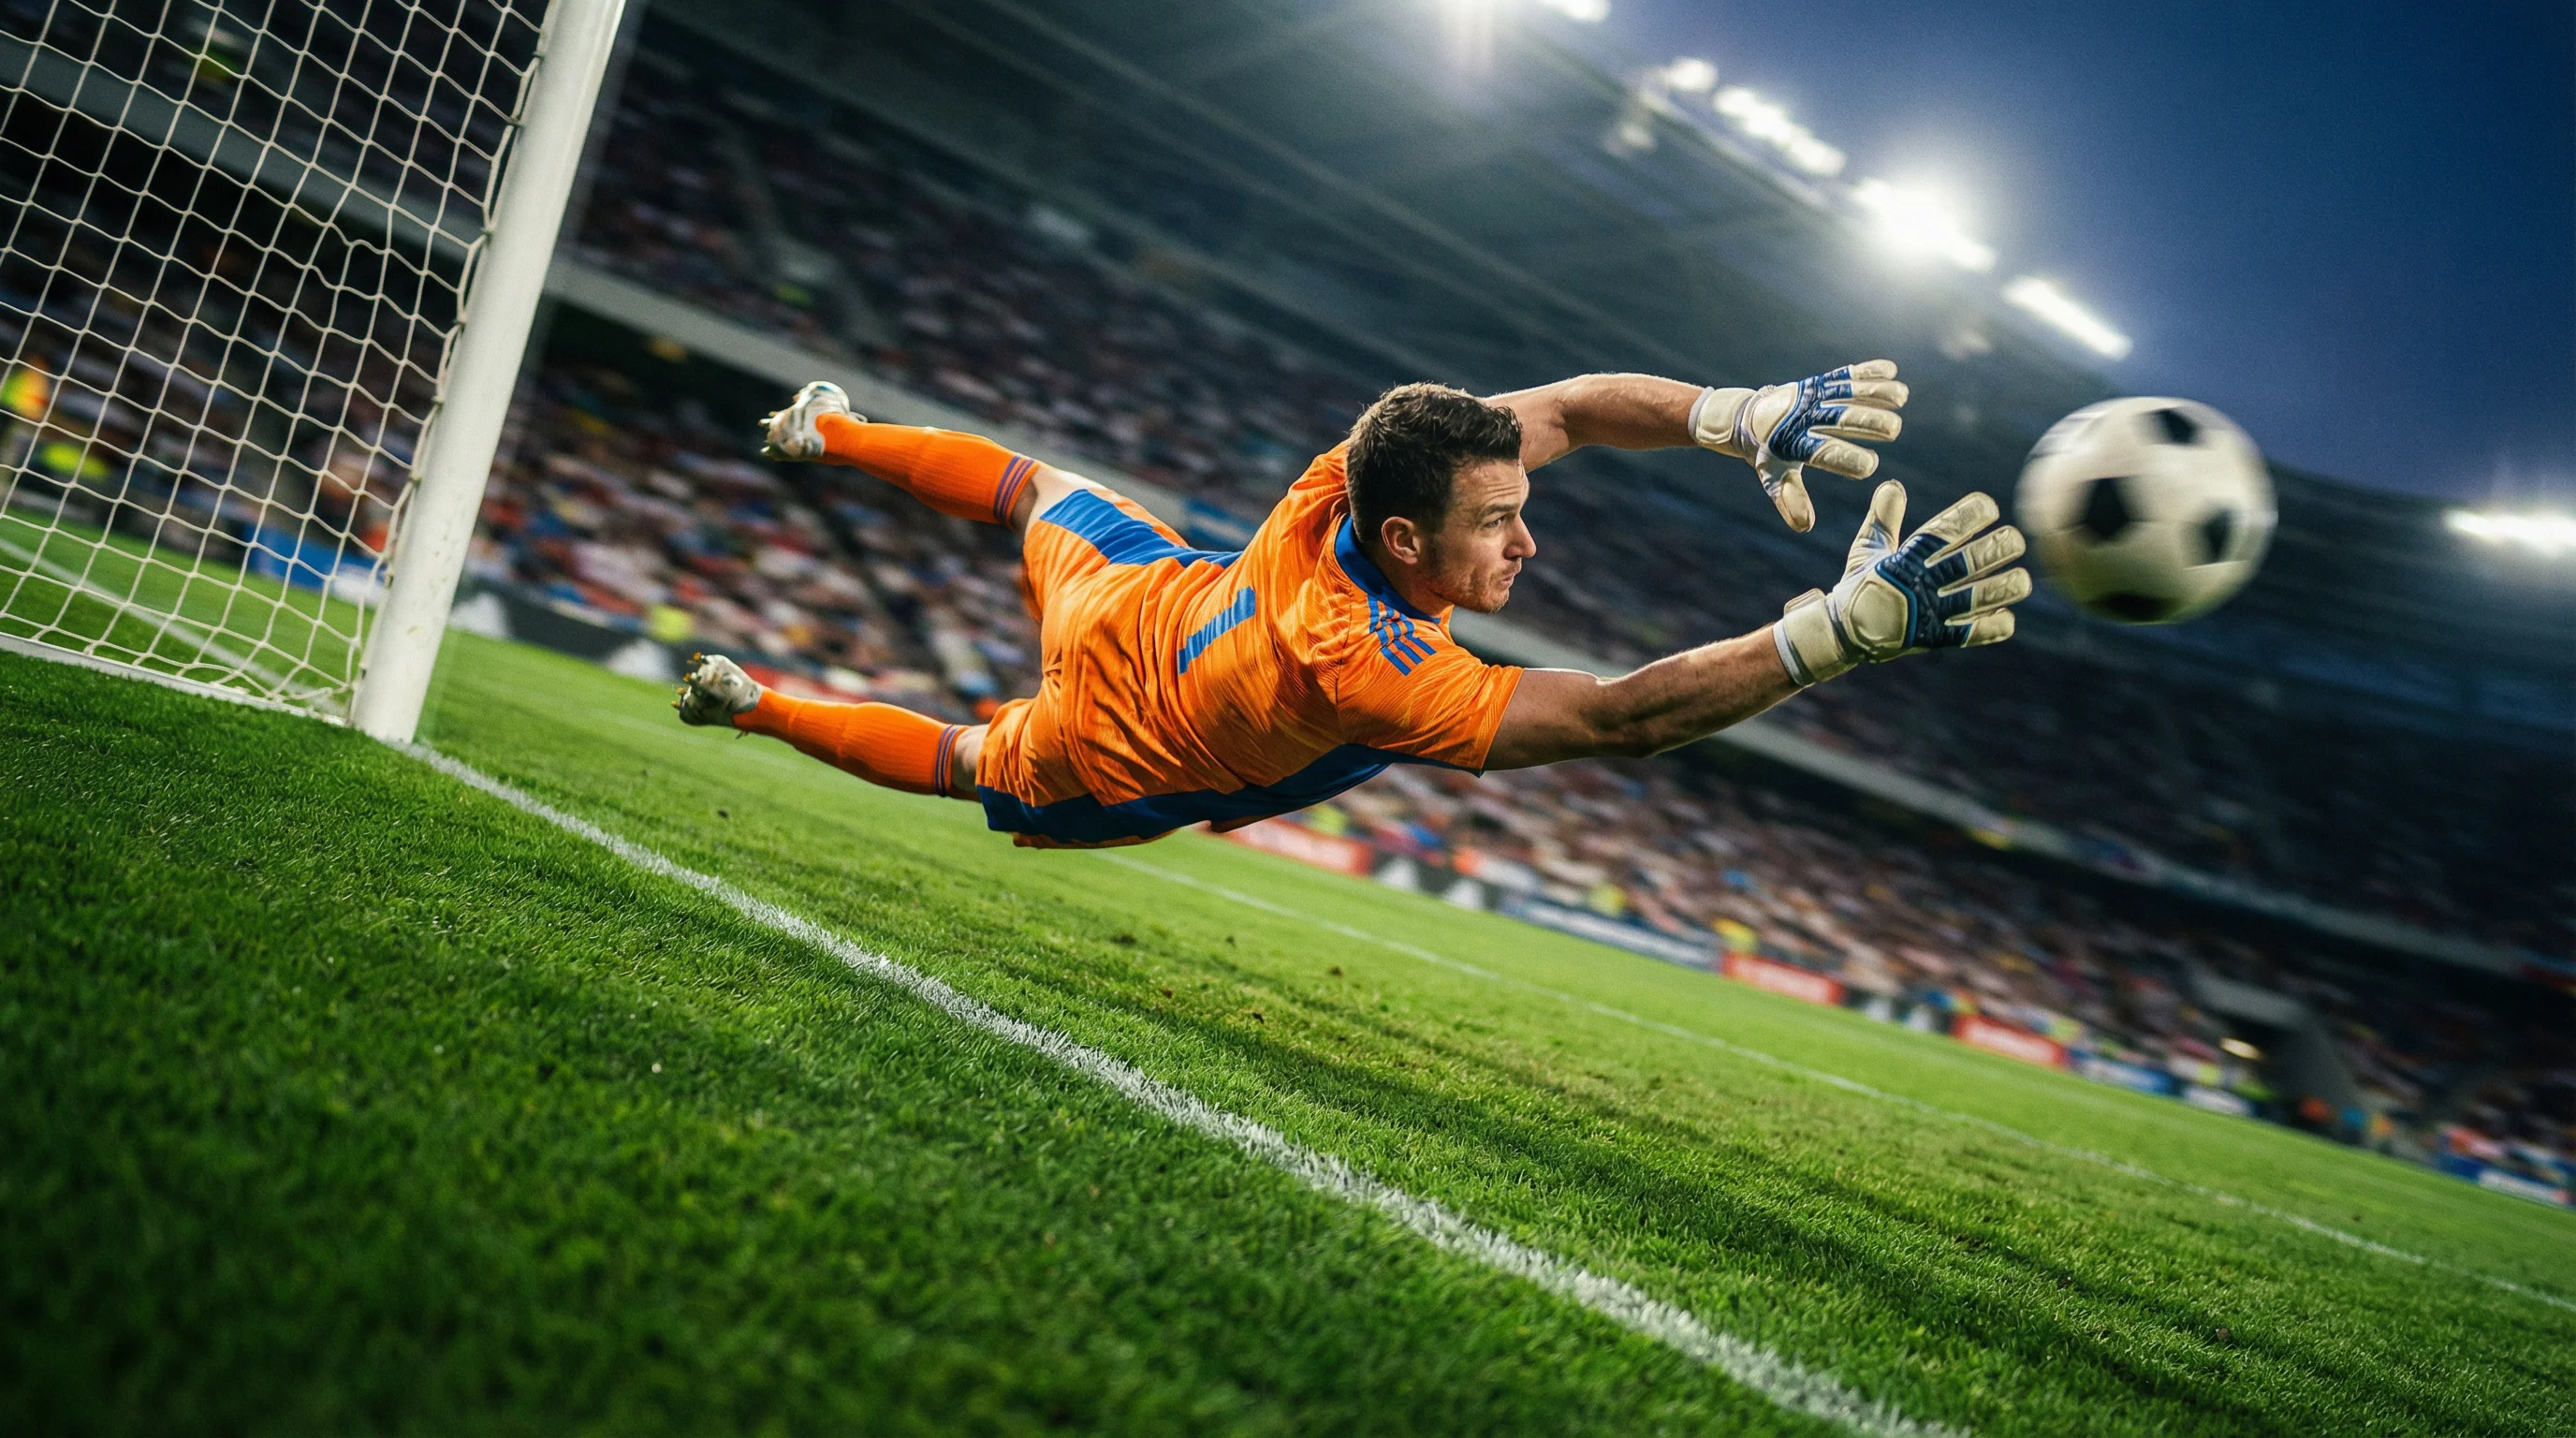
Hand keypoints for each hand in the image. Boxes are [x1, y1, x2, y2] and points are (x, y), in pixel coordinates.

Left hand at [1691, 361, 1908, 531]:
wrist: (1750, 417)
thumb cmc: (1769, 454)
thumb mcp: (1773, 477)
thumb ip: (1789, 499)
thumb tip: (1805, 526)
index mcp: (1793, 443)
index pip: (1821, 452)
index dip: (1845, 458)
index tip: (1869, 467)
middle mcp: (1804, 416)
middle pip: (1839, 418)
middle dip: (1867, 422)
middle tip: (1893, 430)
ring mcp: (1813, 396)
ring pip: (1846, 392)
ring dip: (1874, 391)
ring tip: (1901, 397)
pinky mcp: (1820, 382)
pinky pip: (1844, 374)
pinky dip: (1867, 371)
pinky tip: (1892, 369)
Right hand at [1772, 481, 2027, 686]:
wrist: (1842, 635)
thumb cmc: (1858, 587)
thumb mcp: (1866, 550)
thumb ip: (1883, 518)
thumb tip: (1893, 485)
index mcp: (1904, 560)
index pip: (1941, 532)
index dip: (1968, 516)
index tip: (1989, 506)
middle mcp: (1920, 585)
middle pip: (1967, 563)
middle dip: (1996, 549)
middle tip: (2016, 540)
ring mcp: (1928, 614)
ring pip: (1975, 598)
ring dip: (2003, 588)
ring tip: (2023, 580)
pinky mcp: (1933, 639)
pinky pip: (1968, 634)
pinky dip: (1990, 628)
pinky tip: (2008, 618)